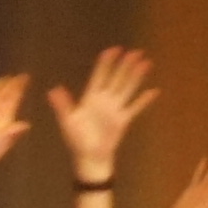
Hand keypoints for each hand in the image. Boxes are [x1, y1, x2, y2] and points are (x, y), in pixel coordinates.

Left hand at [50, 46, 157, 179]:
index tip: (113, 50)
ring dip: (136, 77)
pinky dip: (144, 100)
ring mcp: (115, 109)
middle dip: (125, 65)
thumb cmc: (76, 140)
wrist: (89, 157)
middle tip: (136, 52)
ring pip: (128, 88)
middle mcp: (105, 100)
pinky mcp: (123, 120)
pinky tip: (154, 91)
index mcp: (90, 98)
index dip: (106, 63)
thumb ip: (62, 105)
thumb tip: (54, 90)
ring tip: (146, 63)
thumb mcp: (67, 121)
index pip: (100, 76)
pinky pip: (136, 108)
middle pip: (117, 78)